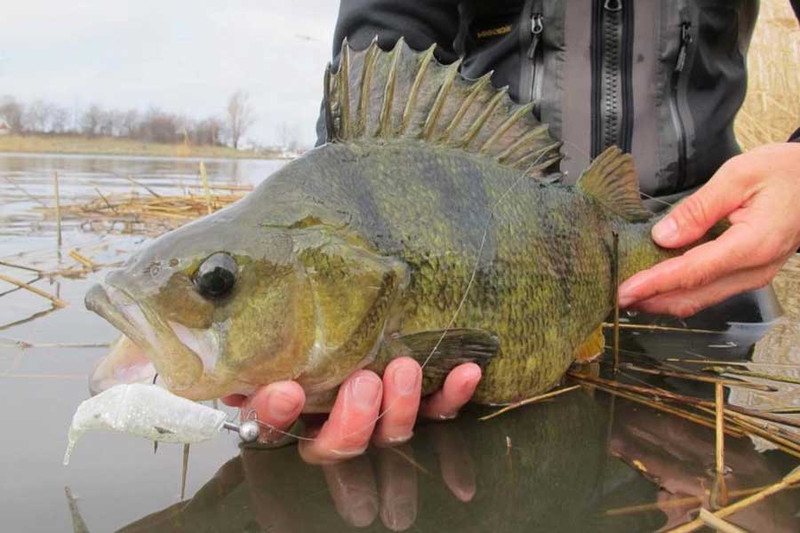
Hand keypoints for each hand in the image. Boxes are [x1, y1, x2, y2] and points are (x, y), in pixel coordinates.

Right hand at [222, 358, 481, 464]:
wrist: (369, 323)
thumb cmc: (314, 333)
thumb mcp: (284, 341)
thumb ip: (259, 356)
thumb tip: (231, 365)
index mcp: (297, 414)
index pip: (274, 428)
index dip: (277, 416)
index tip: (284, 392)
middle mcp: (339, 426)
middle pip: (340, 447)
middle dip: (353, 423)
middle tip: (363, 383)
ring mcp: (382, 421)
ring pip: (392, 435)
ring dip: (401, 407)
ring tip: (404, 370)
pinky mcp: (421, 408)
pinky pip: (440, 411)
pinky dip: (453, 394)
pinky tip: (466, 371)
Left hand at [618, 143, 799, 316]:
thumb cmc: (785, 172)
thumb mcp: (739, 176)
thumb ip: (698, 208)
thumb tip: (662, 236)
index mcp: (752, 245)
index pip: (692, 272)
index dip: (655, 284)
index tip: (625, 290)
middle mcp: (754, 270)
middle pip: (693, 296)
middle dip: (651, 300)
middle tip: (614, 297)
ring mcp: (754, 276)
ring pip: (700, 299)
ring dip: (663, 300)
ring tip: (629, 294)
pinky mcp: (749, 274)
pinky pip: (709, 290)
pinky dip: (680, 291)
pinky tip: (657, 285)